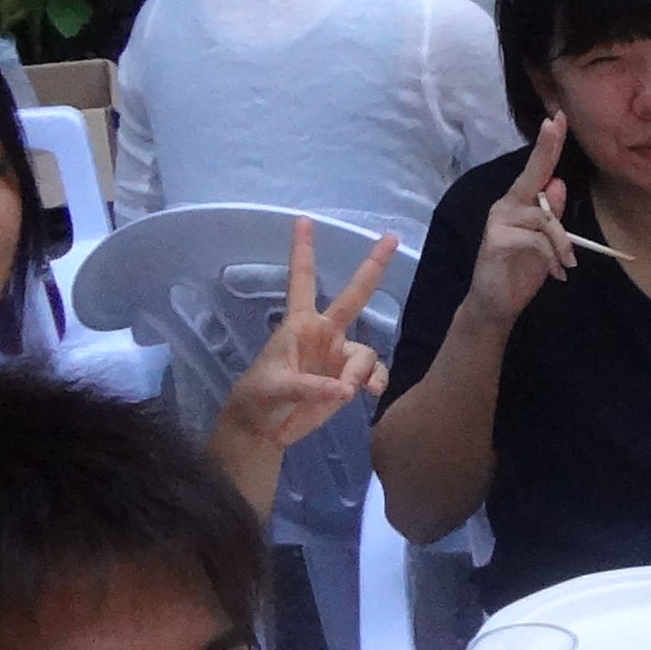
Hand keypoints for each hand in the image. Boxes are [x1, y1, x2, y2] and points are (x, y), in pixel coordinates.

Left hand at [217, 217, 395, 455]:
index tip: (303, 220)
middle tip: (391, 237)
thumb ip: (311, 387)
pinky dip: (376, 382)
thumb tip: (346, 389)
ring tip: (346, 393)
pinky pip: (374, 373)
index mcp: (300, 325)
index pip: (302, 280)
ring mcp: (338, 356)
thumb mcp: (277, 388)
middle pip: (354, 296)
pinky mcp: (347, 380)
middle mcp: (324, 334)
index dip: (303, 250)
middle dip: (372, 267)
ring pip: (366, 352)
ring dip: (361, 372)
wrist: (264, 430)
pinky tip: (370, 394)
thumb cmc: (259, 398)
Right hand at [469, 117, 581, 328]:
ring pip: (544, 218)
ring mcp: (498, 221)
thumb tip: (558, 184)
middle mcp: (505, 206)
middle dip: (548, 149)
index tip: (557, 118)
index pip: (536, 171)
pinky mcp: (496, 240)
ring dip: (561, 244)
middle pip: (533, 175)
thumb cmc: (522, 270)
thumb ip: (551, 216)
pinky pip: (537, 240)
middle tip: (557, 121)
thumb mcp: (546, 242)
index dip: (547, 145)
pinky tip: (552, 273)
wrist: (496, 304)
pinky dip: (551, 257)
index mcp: (518, 204)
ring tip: (563, 266)